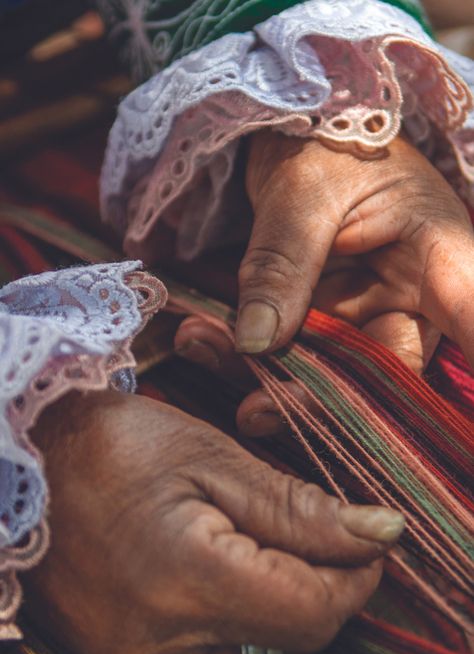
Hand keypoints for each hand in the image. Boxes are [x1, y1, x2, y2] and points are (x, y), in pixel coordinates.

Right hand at [25, 390, 403, 653]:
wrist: (22, 458)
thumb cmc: (112, 442)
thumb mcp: (210, 458)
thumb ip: (296, 508)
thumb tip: (380, 534)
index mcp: (185, 576)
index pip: (314, 611)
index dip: (355, 577)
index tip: (365, 539)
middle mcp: (159, 639)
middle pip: (291, 639)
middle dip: (320, 586)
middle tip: (314, 532)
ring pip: (256, 653)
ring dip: (277, 602)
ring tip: (256, 541)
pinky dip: (235, 615)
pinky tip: (219, 566)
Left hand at [175, 132, 472, 435]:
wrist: (303, 129)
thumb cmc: (325, 139)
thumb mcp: (305, 191)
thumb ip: (284, 264)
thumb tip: (259, 343)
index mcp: (442, 259)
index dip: (472, 384)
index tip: (466, 442)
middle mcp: (415, 299)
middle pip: (386, 374)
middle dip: (318, 399)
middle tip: (255, 411)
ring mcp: (370, 312)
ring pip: (331, 372)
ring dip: (267, 374)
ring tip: (203, 349)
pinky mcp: (330, 317)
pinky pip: (296, 351)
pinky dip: (248, 351)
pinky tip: (203, 341)